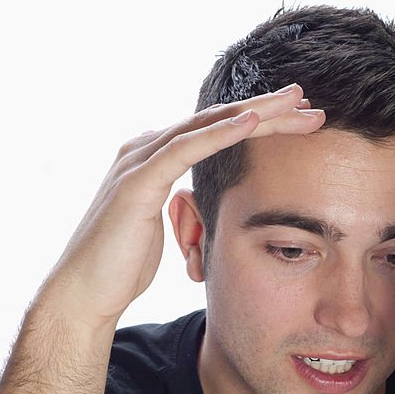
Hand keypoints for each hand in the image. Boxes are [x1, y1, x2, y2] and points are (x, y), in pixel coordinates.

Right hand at [40, 84, 324, 331]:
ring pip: (207, 125)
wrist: (85, 292)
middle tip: (308, 101)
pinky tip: (251, 122)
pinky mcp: (137, 180)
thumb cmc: (123, 266)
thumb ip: (182, 206)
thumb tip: (203, 205)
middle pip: (216, 120)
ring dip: (253, 112)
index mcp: (155, 158)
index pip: (216, 131)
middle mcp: (146, 149)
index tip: (300, 121)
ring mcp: (140, 160)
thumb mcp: (165, 227)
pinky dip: (220, 133)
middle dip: (266, 109)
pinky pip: (185, 148)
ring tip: (293, 101)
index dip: (260, 123)